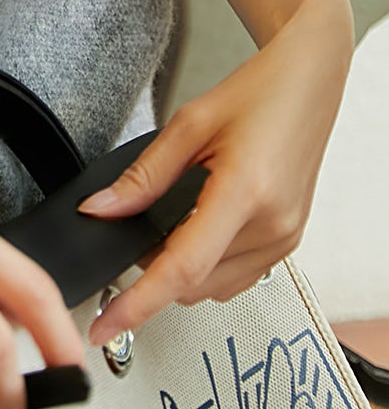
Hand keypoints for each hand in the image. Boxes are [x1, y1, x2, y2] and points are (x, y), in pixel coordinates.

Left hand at [76, 0, 353, 346]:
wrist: (308, 83)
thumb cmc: (257, 94)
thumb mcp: (188, 125)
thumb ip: (142, 177)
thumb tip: (101, 212)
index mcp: (246, 191)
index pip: (182, 267)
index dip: (138, 303)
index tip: (105, 324)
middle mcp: (272, 224)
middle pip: (194, 283)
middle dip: (153, 273)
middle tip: (134, 233)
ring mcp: (285, 237)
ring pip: (213, 287)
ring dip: (181, 271)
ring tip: (170, 221)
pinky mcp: (289, 240)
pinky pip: (237, 276)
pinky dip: (206, 266)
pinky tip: (198, 230)